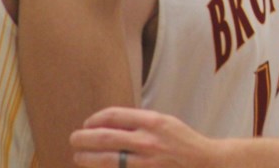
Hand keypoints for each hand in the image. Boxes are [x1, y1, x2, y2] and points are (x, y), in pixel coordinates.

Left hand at [70, 107, 216, 167]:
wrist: (204, 163)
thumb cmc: (183, 142)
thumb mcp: (164, 123)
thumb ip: (139, 122)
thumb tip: (108, 124)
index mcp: (153, 121)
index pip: (114, 116)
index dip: (95, 119)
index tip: (88, 123)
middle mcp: (147, 141)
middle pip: (104, 138)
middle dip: (83, 138)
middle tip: (74, 139)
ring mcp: (146, 162)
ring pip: (106, 160)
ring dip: (87, 158)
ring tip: (78, 156)